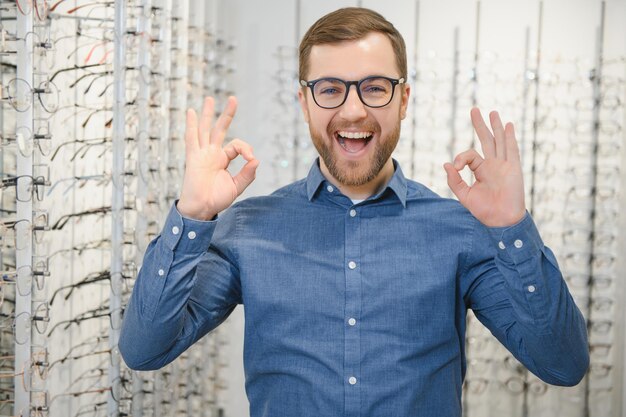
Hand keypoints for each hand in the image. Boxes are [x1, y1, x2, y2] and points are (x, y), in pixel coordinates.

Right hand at [177, 96, 258, 219]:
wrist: (202, 208)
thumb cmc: (217, 199)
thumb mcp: (237, 186)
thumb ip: (247, 174)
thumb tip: (256, 160)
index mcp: (222, 160)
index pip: (236, 146)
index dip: (246, 149)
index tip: (251, 160)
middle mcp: (211, 154)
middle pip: (220, 129)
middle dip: (227, 114)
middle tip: (233, 99)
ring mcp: (202, 154)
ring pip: (205, 129)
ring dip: (208, 114)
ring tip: (210, 99)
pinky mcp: (193, 157)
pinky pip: (192, 139)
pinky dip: (191, 125)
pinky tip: (191, 112)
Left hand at [443, 108, 525, 227]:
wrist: (501, 220)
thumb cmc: (484, 210)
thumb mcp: (464, 195)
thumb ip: (454, 180)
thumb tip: (446, 164)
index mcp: (481, 170)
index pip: (470, 155)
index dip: (461, 157)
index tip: (456, 166)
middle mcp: (493, 165)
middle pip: (486, 140)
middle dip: (480, 125)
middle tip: (474, 110)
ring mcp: (504, 165)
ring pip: (499, 141)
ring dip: (496, 126)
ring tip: (492, 112)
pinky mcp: (514, 168)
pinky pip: (512, 150)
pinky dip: (510, 137)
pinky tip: (509, 125)